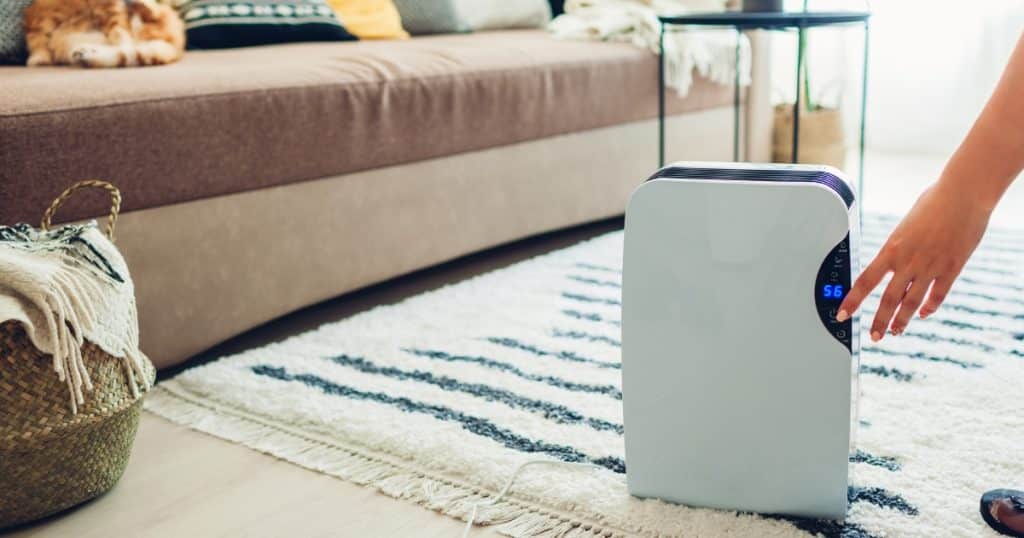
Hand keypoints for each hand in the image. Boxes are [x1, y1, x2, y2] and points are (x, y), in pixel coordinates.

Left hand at [836, 180, 990, 341]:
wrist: (963, 194)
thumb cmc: (933, 202)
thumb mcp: (904, 226)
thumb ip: (898, 247)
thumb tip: (894, 258)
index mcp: (892, 249)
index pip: (865, 281)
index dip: (852, 301)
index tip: (841, 315)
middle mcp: (908, 262)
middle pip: (889, 300)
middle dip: (879, 321)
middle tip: (874, 337)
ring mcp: (931, 267)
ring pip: (912, 303)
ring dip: (902, 320)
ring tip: (896, 331)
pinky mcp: (952, 268)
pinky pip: (938, 295)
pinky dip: (930, 307)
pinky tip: (924, 314)